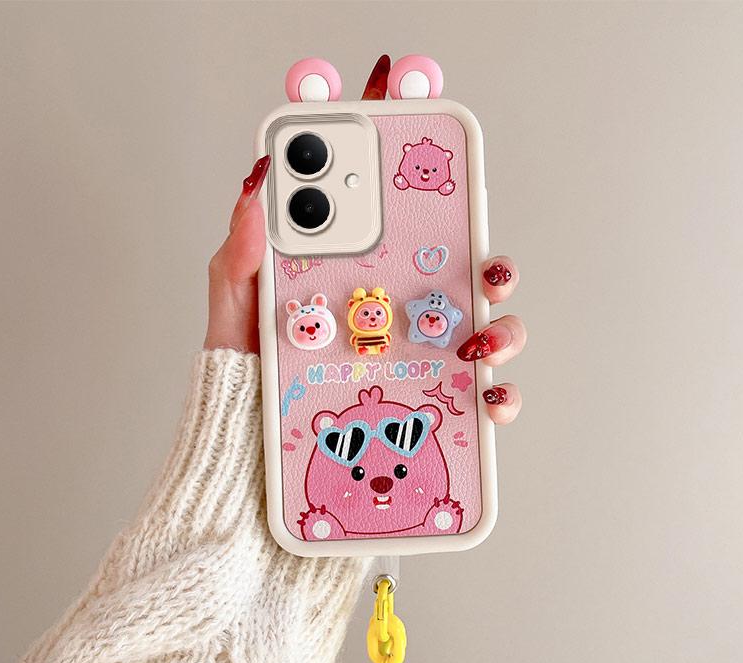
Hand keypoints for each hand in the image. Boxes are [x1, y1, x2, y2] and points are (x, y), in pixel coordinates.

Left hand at [204, 173, 525, 424]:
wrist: (253, 436)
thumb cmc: (250, 365)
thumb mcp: (238, 303)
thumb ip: (243, 253)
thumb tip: (254, 191)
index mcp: (363, 272)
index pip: (407, 223)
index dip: (431, 182)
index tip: (442, 147)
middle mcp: (402, 307)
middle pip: (468, 274)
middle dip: (492, 264)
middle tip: (484, 267)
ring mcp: (422, 353)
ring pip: (489, 328)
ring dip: (504, 328)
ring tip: (482, 340)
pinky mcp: (431, 400)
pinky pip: (480, 394)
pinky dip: (498, 394)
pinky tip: (487, 396)